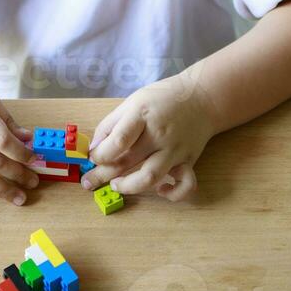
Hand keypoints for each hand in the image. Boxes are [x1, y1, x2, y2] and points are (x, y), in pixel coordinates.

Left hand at [82, 70, 217, 200]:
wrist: (202, 97)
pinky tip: (160, 190)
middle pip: (128, 161)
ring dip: (129, 187)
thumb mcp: (133, 101)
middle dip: (103, 175)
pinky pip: (185, 185)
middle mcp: (159, 133)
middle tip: (89, 182)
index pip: (118, 141)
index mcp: (142, 114)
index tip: (93, 158)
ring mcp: (175, 149)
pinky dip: (172, 194)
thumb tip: (94, 148)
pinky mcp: (189, 161)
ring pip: (151, 177)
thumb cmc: (162, 98)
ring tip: (116, 185)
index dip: (100, 154)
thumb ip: (112, 124)